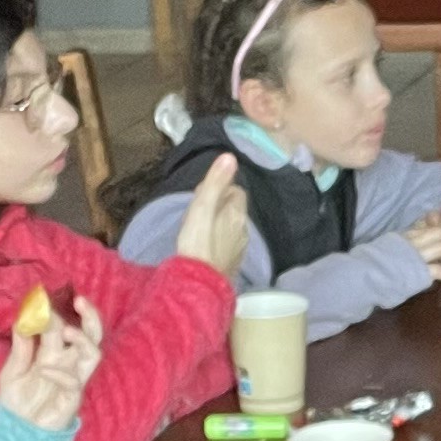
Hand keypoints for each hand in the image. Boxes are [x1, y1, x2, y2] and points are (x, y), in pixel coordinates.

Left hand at [0, 294, 102, 432]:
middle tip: (80, 300)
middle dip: (90, 316)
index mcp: (52, 353)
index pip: (60, 326)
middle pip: (90, 334)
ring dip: (85, 339)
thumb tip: (22, 320)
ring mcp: (72, 379)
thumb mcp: (11, 370)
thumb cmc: (16, 402)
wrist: (16, 433)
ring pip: (93, 354)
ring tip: (69, 330)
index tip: (38, 299)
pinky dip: (61, 373)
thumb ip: (20, 348)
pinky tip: (44, 370)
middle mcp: (66, 363)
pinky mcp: (71, 399)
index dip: (52, 311)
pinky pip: (74, 382)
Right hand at [172, 150, 251, 278]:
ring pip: (231, 228)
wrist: (199, 283)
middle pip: (234, 210)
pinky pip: (227, 245)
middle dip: (220, 206)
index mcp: (237, 214)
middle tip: (198, 210)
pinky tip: (205, 246)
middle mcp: (243, 231)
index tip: (203, 195)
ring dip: (219, 224)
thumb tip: (230, 156)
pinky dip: (218, 241)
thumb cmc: (198, 242)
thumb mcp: (203, 207)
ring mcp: (239, 250)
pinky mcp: (231, 265)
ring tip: (199, 227)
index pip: (237, 191)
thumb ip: (215, 182)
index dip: (221, 189)